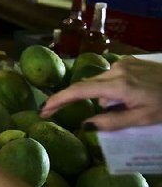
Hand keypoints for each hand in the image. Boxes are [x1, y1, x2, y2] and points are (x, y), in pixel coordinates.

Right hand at [40, 57, 161, 130]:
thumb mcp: (143, 120)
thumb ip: (112, 123)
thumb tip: (85, 125)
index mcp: (118, 85)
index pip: (78, 92)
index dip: (58, 101)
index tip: (43, 110)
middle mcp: (117, 69)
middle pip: (88, 86)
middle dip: (90, 102)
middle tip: (101, 117)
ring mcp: (124, 63)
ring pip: (101, 83)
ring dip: (106, 97)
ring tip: (128, 107)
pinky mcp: (131, 61)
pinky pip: (112, 77)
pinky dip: (114, 89)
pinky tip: (132, 96)